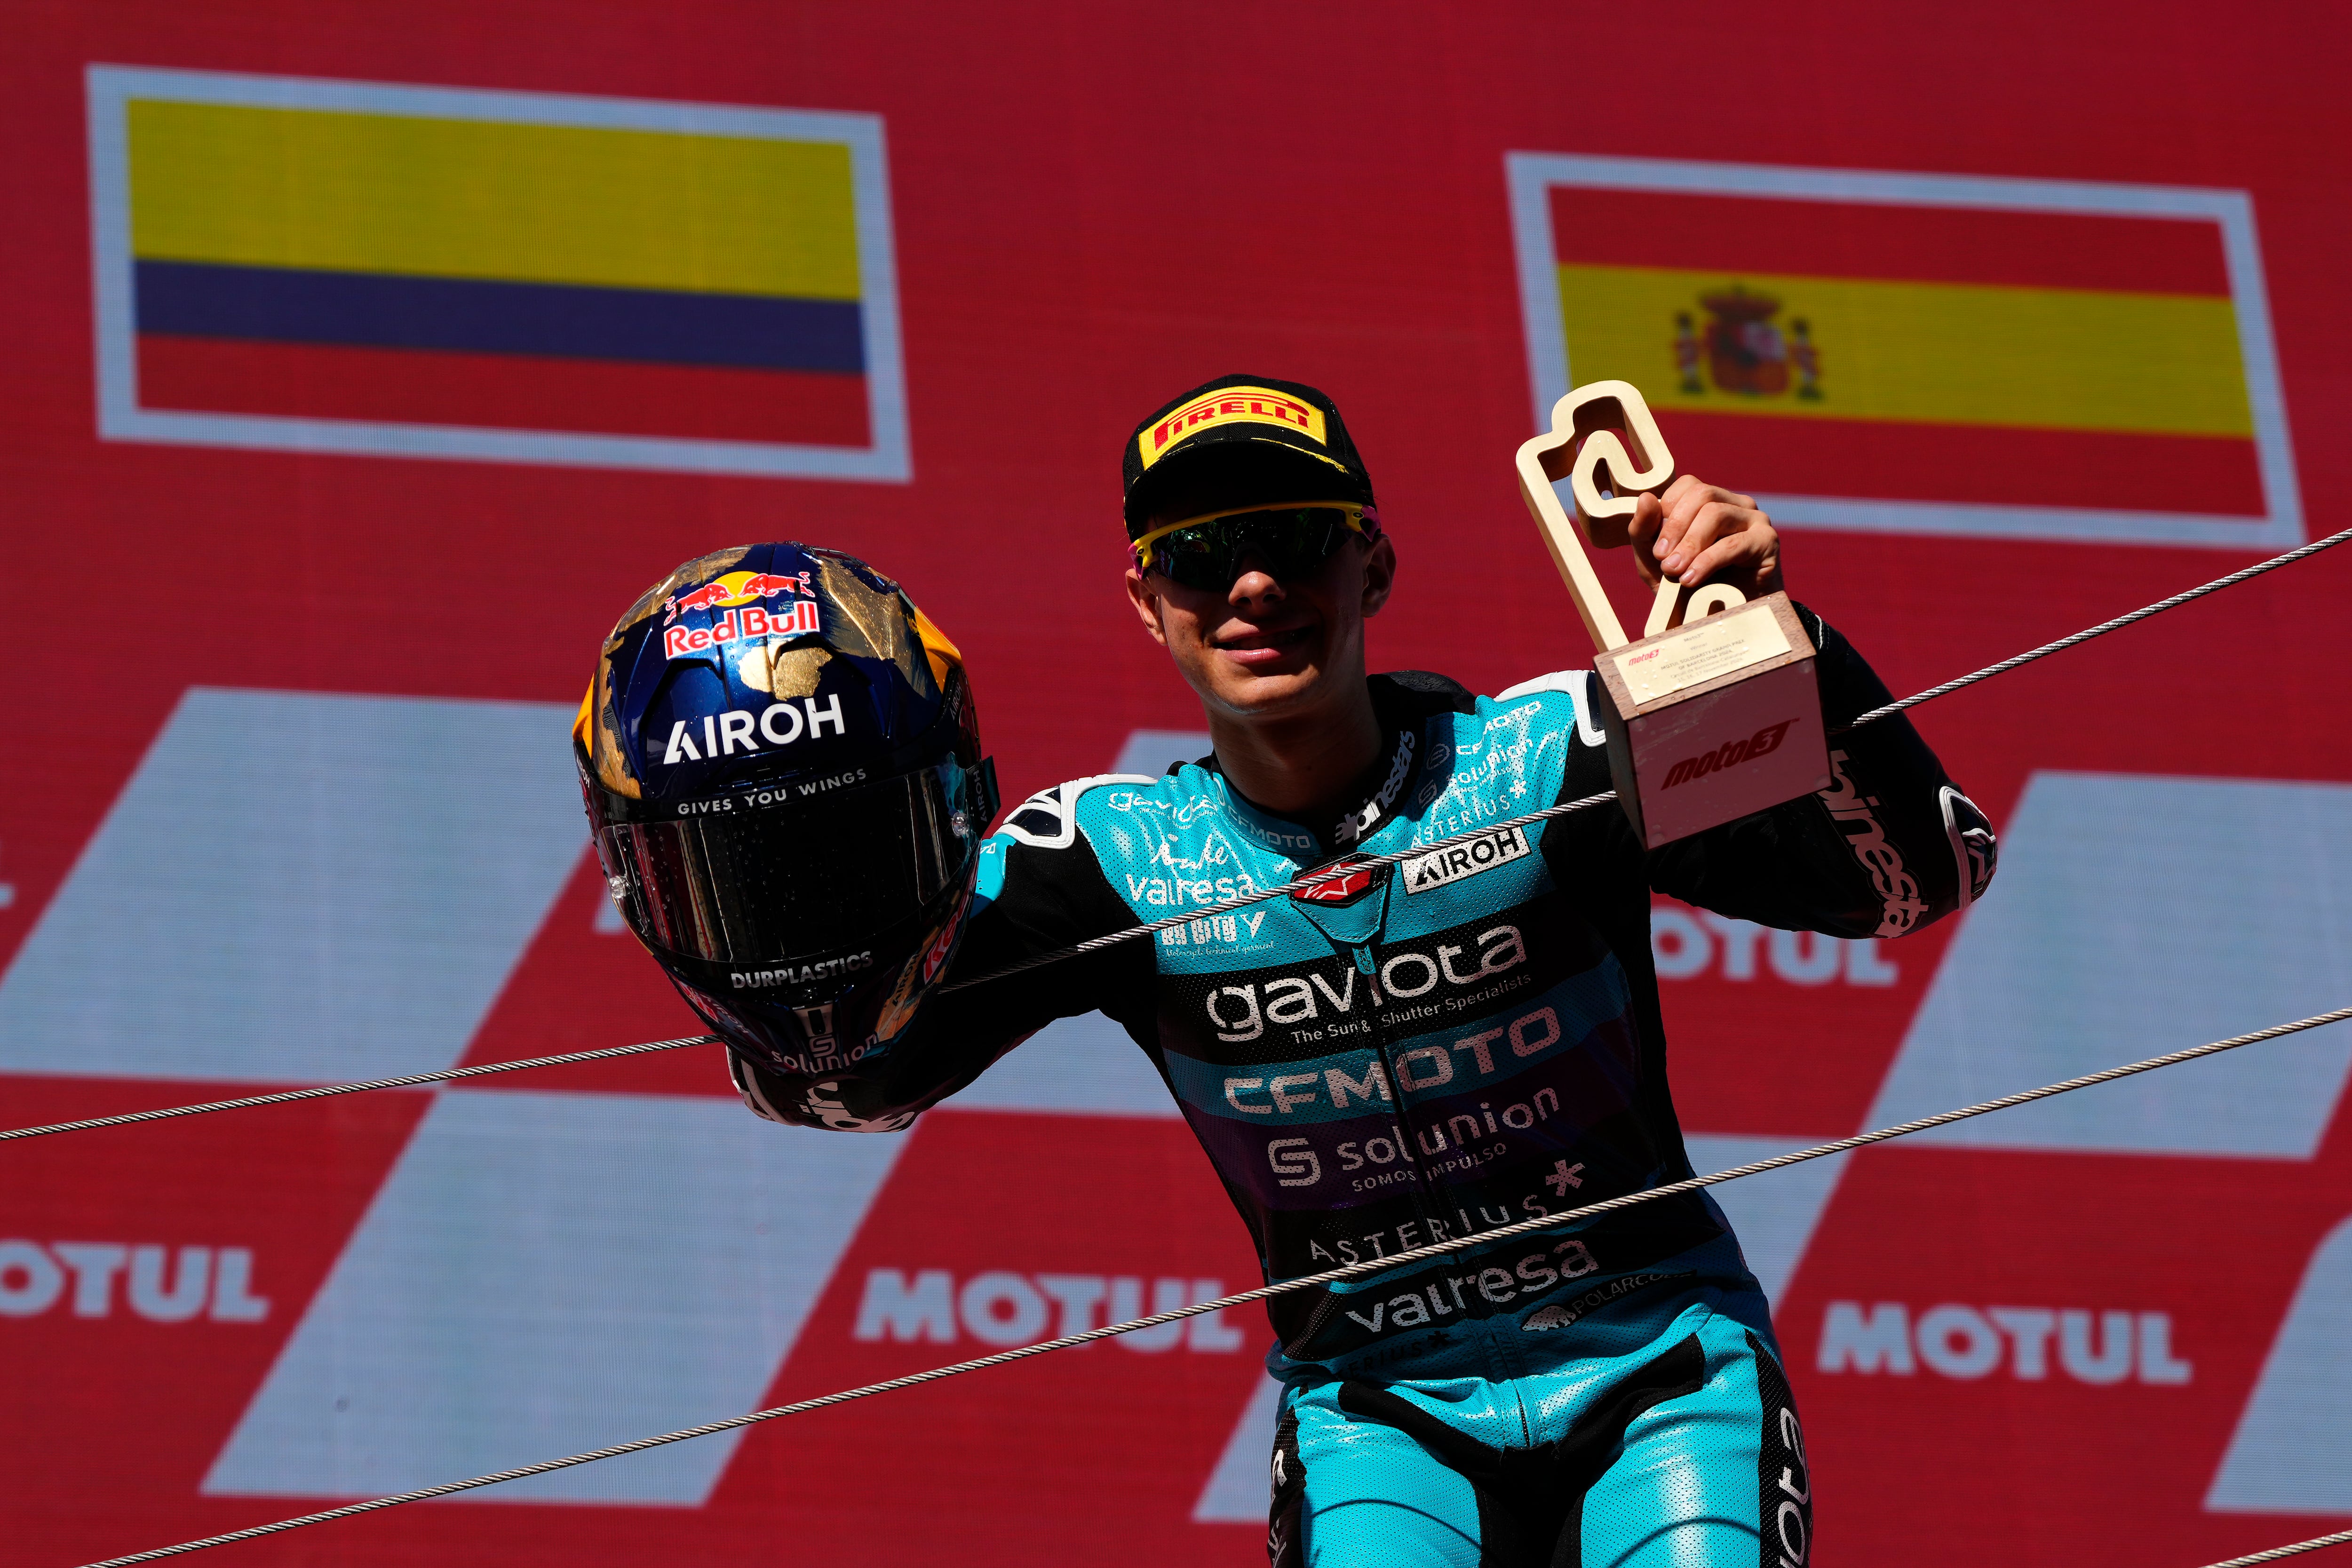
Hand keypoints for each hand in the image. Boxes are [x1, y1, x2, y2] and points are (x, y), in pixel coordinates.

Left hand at [1625, 475, 1784, 597]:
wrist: (1725, 621)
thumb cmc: (1691, 587)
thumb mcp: (1656, 562)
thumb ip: (1644, 530)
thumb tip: (1646, 497)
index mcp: (1712, 502)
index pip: (1689, 484)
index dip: (1667, 510)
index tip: (1656, 547)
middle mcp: (1736, 504)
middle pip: (1702, 494)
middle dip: (1676, 527)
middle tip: (1664, 562)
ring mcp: (1755, 520)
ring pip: (1716, 514)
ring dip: (1690, 545)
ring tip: (1675, 573)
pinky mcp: (1767, 542)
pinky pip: (1734, 544)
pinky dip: (1707, 561)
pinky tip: (1691, 580)